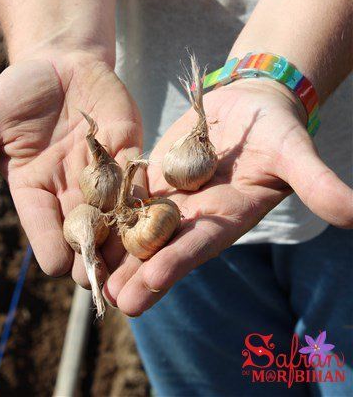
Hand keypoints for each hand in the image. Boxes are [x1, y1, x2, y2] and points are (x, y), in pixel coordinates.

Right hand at [0, 50, 140, 282]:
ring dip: (125, 238)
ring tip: (138, 260)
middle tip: (107, 278)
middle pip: (83, 235)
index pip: (43, 230)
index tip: (60, 264)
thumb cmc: (20, 90)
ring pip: (115, 215)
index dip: (51, 248)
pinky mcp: (127, 151)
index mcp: (33, 191)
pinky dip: (144, 196)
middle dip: (93, 257)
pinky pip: (138, 178)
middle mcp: (69, 191)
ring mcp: (101, 174)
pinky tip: (155, 214)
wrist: (60, 61)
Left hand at [105, 78, 351, 315]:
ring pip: (141, 226)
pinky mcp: (157, 174)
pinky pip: (130, 193)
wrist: (252, 102)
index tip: (144, 290)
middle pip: (163, 247)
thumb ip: (317, 184)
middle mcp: (198, 214)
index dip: (173, 267)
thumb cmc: (278, 128)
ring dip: (115, 247)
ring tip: (85, 270)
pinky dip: (109, 208)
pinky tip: (82, 219)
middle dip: (136, 273)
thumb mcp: (295, 153)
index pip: (199, 247)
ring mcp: (175, 196)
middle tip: (106, 297)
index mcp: (228, 216)